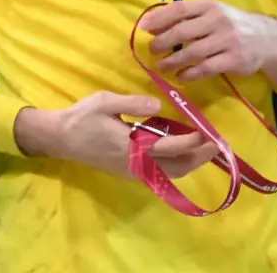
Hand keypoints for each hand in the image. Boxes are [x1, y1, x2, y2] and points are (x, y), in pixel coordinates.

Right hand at [14, 93, 220, 179]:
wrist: (61, 139)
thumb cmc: (82, 118)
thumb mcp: (105, 102)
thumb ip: (132, 103)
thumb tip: (159, 105)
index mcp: (131, 147)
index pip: (169, 148)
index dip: (190, 142)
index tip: (206, 133)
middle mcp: (135, 165)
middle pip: (176, 168)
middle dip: (198, 158)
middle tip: (216, 145)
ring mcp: (133, 172)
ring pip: (169, 174)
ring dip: (190, 164)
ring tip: (204, 150)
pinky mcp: (129, 173)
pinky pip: (160, 175)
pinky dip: (176, 167)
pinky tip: (181, 153)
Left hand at [139, 0, 276, 82]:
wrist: (267, 39)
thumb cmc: (232, 25)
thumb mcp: (212, 13)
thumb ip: (186, 17)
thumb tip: (152, 25)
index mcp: (210, 6)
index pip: (180, 9)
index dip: (159, 18)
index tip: (143, 28)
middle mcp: (218, 20)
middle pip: (183, 31)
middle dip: (163, 42)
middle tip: (152, 51)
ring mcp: (227, 40)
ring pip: (193, 52)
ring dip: (173, 61)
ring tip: (161, 67)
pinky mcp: (234, 60)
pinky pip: (206, 68)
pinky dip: (190, 74)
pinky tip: (181, 77)